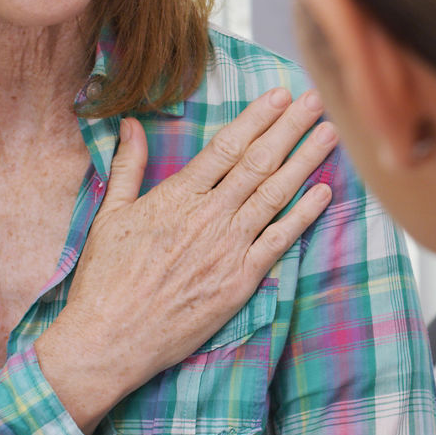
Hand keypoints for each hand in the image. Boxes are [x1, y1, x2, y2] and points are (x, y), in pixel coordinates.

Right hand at [35, 88, 336, 434]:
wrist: (110, 338)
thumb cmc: (106, 280)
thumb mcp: (110, 215)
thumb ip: (128, 166)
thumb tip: (132, 124)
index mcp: (178, 196)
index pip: (227, 146)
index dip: (258, 118)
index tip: (280, 95)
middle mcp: (210, 216)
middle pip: (259, 162)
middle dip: (290, 128)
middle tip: (315, 101)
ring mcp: (229, 248)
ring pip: (276, 195)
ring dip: (306, 161)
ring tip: (329, 134)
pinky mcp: (241, 280)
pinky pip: (280, 240)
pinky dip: (304, 215)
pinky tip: (324, 193)